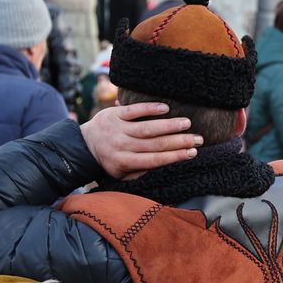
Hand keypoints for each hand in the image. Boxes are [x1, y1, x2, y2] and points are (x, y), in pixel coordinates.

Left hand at [81, 102, 200, 177]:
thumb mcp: (122, 174)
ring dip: (169, 125)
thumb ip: (141, 173)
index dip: (175, 156)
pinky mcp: (114, 114)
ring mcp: (118, 129)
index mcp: (125, 163)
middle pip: (155, 144)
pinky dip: (149, 108)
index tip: (192, 153)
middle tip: (198, 139)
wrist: (84, 145)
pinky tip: (166, 108)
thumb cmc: (110, 161)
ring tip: (187, 123)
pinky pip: (133, 110)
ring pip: (147, 127)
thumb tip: (166, 168)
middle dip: (179, 141)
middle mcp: (122, 146)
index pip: (155, 160)